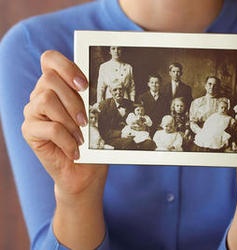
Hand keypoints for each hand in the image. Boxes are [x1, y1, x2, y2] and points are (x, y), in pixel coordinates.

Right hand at [21, 50, 107, 248]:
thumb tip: (91, 84)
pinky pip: (49, 127)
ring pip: (46, 100)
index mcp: (57, 86)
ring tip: (81, 137)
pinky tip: (75, 151)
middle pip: (49, 79)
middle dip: (74, 100)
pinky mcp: (29, 131)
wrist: (84, 172)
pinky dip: (67, 140)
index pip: (50, 59)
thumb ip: (87, 97)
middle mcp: (41, 95)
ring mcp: (32, 112)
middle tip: (86, 121)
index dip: (66, 67)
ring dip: (70, 120)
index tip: (85, 85)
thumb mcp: (93, 115)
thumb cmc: (91, 141)